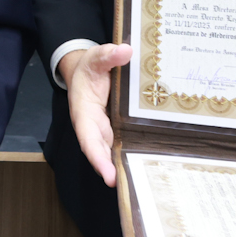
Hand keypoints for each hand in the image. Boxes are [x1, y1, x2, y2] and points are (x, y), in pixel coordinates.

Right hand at [59, 42, 134, 186]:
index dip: (98, 158)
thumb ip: (107, 55)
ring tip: (144, 181)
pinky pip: (125, 143)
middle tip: (128, 185)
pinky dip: (135, 154)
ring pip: (115, 152)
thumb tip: (125, 51)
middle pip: (102, 152)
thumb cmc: (89, 67)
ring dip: (126, 166)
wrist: (90, 69)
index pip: (89, 139)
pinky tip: (151, 163)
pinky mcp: (119, 129)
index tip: (108, 176)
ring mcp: (108, 130)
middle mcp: (95, 127)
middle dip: (113, 170)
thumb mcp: (96, 58)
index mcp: (84, 113)